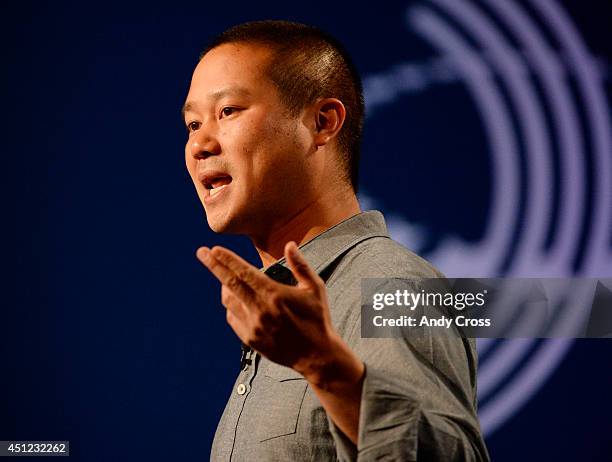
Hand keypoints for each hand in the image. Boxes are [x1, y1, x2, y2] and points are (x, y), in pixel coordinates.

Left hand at [196, 241, 341, 377]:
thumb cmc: (317, 318)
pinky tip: (238, 300)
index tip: (214, 249)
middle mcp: (260, 309)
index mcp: (274, 294)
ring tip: (226, 278)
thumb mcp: (315, 288)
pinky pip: (232, 317)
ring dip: (224, 286)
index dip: (227, 259)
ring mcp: (253, 326)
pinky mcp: (250, 339)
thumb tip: (290, 244)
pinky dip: (231, 305)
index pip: (244, 272)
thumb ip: (300, 265)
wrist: (315, 355)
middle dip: (213, 265)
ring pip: (228, 300)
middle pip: (229, 283)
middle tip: (201, 252)